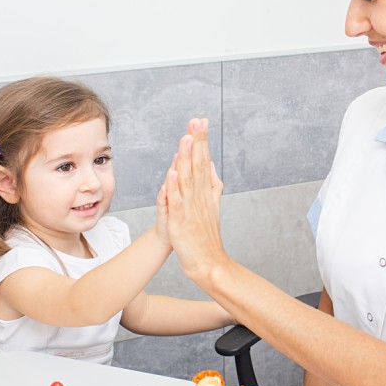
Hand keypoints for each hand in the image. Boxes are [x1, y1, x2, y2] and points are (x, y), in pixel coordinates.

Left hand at [164, 118, 226, 282]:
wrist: (210, 264)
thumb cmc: (208, 237)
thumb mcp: (212, 207)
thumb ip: (212, 185)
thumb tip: (211, 163)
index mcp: (206, 192)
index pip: (204, 161)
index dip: (202, 141)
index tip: (201, 121)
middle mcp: (199, 197)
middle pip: (198, 165)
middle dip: (198, 142)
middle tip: (198, 121)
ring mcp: (190, 209)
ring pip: (187, 179)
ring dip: (187, 159)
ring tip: (186, 138)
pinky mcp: (180, 222)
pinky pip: (176, 202)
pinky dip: (174, 187)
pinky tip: (173, 173)